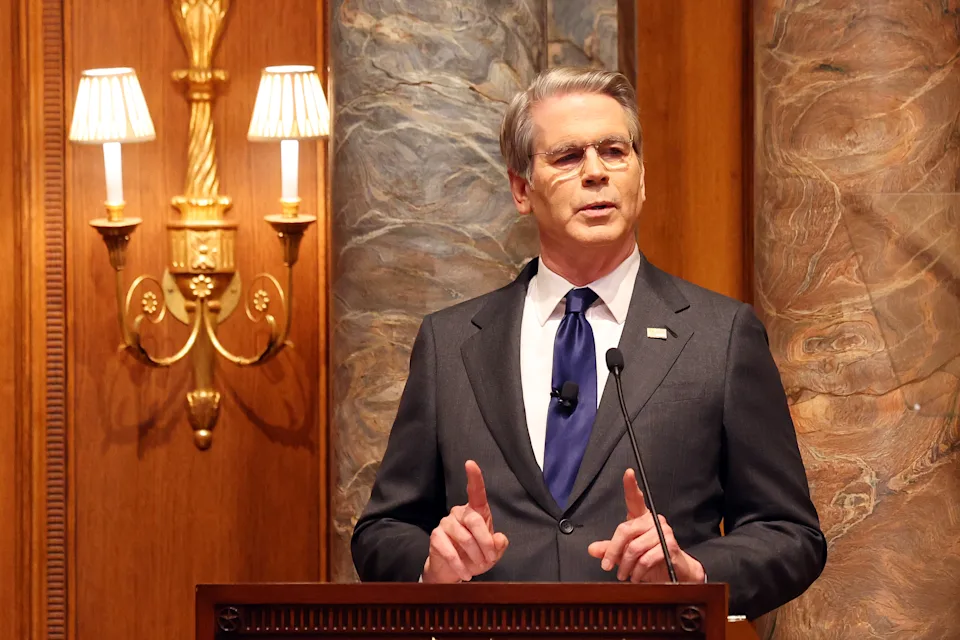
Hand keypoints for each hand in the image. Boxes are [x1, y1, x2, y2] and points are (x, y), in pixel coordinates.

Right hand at [421, 460, 508, 582]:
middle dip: (485, 542)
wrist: (453, 571)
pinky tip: (465, 573)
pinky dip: (460, 565)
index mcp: (475, 511)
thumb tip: (499, 539)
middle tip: (490, 559)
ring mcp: (445, 524)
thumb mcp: (492, 553)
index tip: (470, 463)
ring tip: (479, 567)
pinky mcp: (435, 537)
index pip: (475, 492)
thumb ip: (499, 545)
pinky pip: (450, 551)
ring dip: (475, 556)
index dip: (474, 477)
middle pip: (474, 520)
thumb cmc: (475, 556)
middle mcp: (459, 513)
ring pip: (464, 537)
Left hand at [587, 469, 704, 582]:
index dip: (631, 485)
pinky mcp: (670, 546)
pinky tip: (636, 577)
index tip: (628, 472)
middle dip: (613, 551)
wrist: (676, 573)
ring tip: (623, 575)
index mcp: (641, 518)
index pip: (635, 499)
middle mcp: (653, 521)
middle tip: (607, 566)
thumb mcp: (626, 554)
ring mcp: (663, 532)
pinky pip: (647, 558)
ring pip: (635, 547)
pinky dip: (638, 571)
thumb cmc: (651, 559)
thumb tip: (592, 549)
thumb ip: (610, 549)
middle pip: (625, 530)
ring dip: (626, 566)